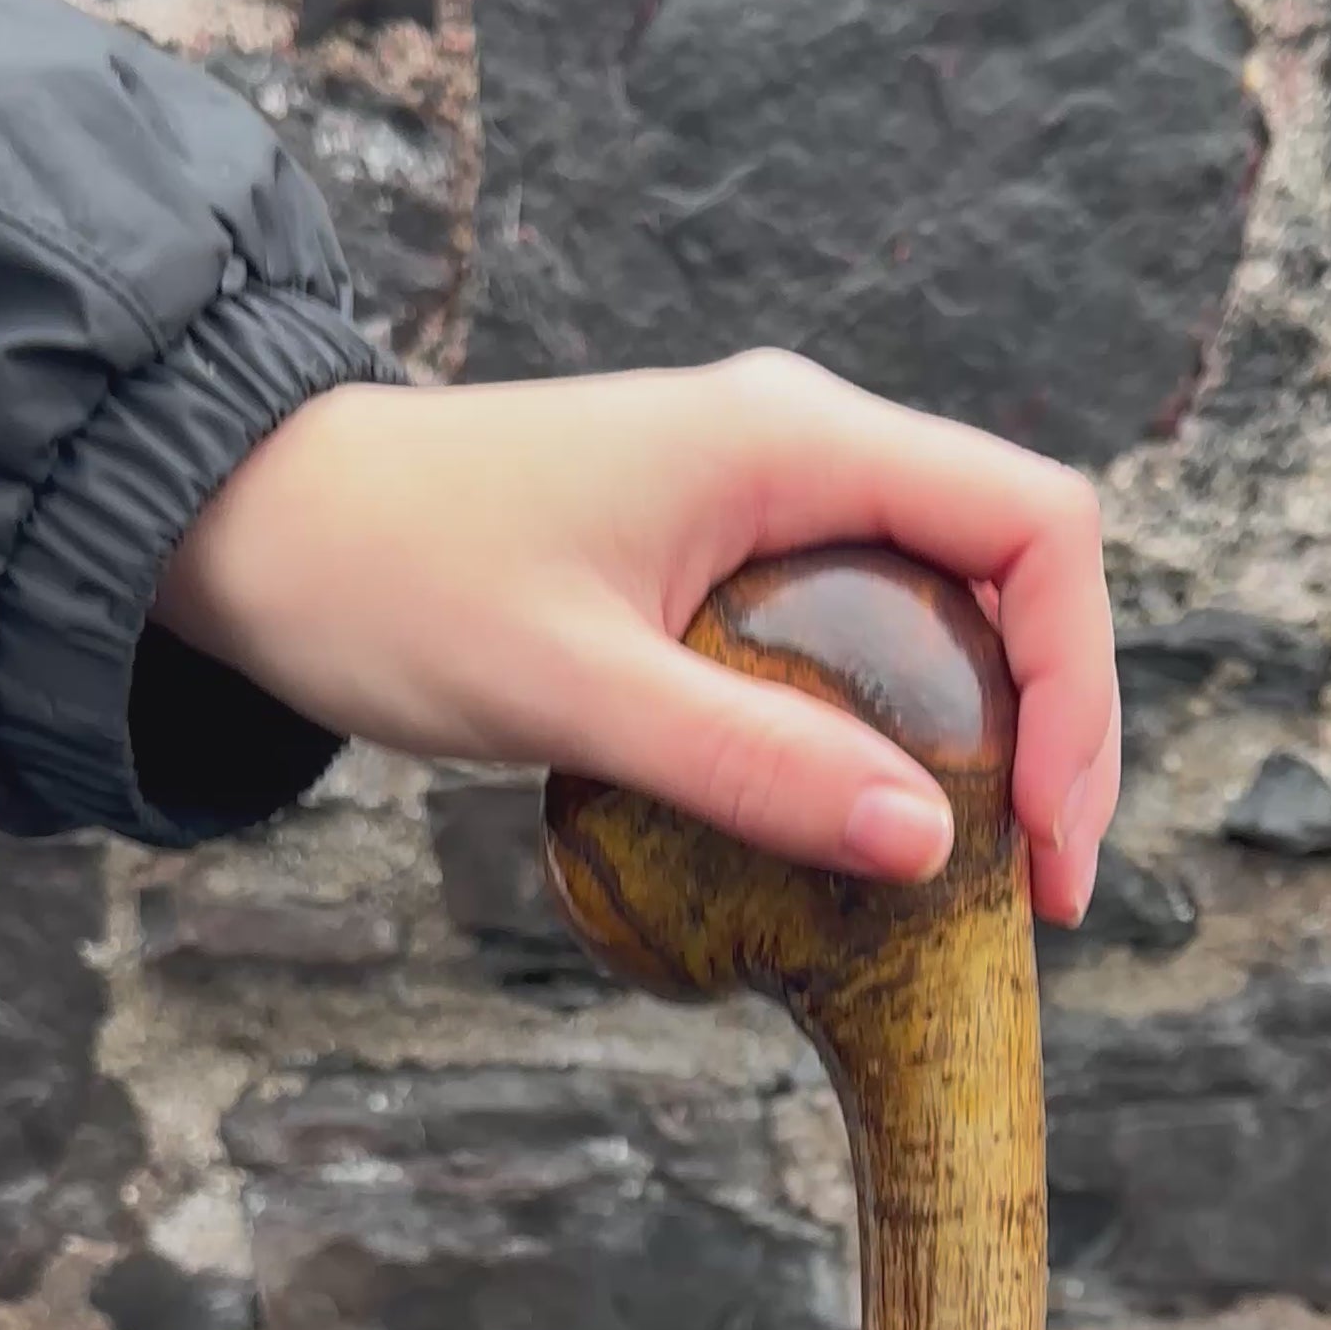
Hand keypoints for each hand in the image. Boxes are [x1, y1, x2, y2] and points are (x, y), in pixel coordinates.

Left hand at [154, 352, 1119, 924]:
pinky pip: (875, 630)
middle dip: (1060, 727)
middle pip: (1018, 570)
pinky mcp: (729, 551)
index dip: (1079, 682)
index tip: (1046, 831)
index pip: (1034, 529)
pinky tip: (888, 826)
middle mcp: (804, 447)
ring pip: (956, 604)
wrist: (251, 526)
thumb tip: (927, 847)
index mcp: (793, 440)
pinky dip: (913, 727)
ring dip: (998, 734)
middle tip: (1047, 889)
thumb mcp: (572, 692)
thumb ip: (748, 763)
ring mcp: (770, 495)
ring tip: (992, 876)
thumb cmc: (391, 585)